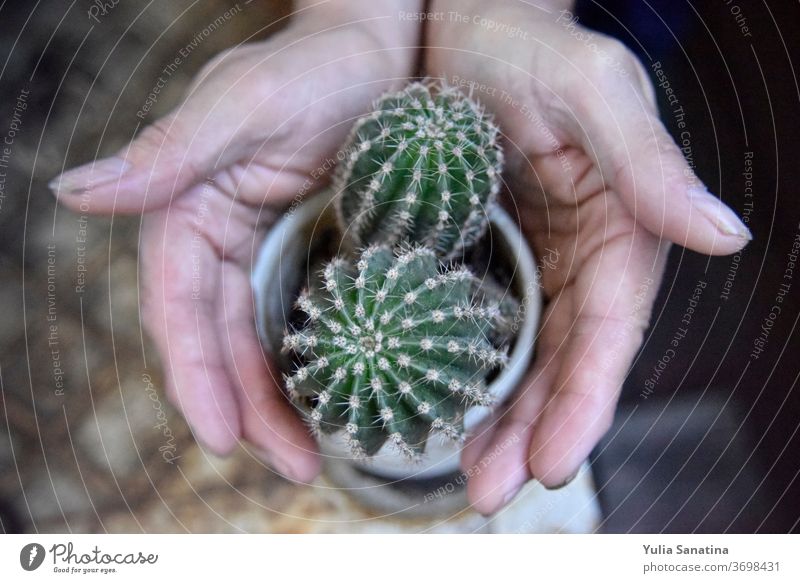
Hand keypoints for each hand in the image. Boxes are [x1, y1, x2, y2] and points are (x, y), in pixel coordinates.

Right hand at [49, 1, 419, 480]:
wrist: (375, 52)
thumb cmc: (311, 66)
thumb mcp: (243, 106)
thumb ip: (167, 154)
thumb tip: (72, 191)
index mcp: (185, 211)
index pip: (181, 309)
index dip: (198, 374)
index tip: (223, 436)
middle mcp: (214, 241)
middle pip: (219, 342)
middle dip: (246, 408)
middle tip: (292, 466)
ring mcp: (258, 253)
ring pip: (256, 345)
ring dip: (276, 404)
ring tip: (309, 458)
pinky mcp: (300, 257)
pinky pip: (294, 325)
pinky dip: (304, 368)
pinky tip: (327, 405)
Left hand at [426, 0, 750, 512]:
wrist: (470, 24)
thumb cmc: (531, 46)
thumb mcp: (591, 92)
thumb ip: (649, 163)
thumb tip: (726, 234)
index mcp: (620, 229)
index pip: (608, 332)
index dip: (585, 400)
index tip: (551, 462)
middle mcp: (582, 257)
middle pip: (565, 361)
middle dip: (534, 429)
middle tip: (489, 489)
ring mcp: (535, 260)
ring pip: (524, 357)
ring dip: (500, 418)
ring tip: (468, 473)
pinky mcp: (490, 253)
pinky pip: (483, 325)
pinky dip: (468, 372)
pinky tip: (443, 406)